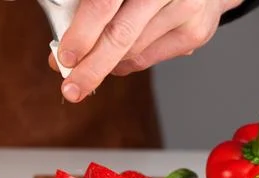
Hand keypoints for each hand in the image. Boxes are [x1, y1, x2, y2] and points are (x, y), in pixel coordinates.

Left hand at [49, 0, 242, 102]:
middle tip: (72, 88)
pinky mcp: (195, 32)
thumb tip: (63, 52)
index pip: (103, 5)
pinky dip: (127, 62)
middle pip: (121, 36)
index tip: (65, 58)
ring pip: (132, 52)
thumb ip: (92, 9)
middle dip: (91, 68)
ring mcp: (186, 9)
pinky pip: (147, 58)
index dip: (81, 34)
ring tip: (96, 58)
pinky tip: (122, 54)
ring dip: (107, 62)